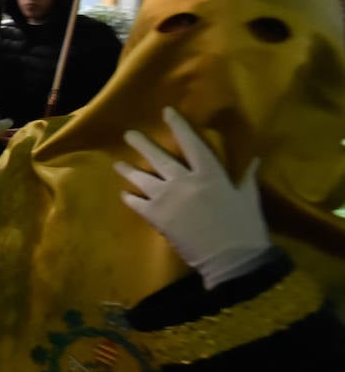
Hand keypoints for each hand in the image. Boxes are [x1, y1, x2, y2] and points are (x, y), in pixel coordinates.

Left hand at [115, 107, 270, 288]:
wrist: (232, 259)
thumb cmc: (245, 228)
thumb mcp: (249, 199)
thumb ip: (247, 178)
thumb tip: (255, 160)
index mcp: (210, 174)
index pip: (192, 143)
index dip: (178, 127)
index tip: (166, 112)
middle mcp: (185, 182)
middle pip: (159, 158)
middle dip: (142, 145)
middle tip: (128, 134)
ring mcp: (168, 199)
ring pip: (143, 179)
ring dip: (129, 171)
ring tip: (117, 164)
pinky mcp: (157, 218)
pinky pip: (138, 204)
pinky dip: (130, 199)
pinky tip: (124, 195)